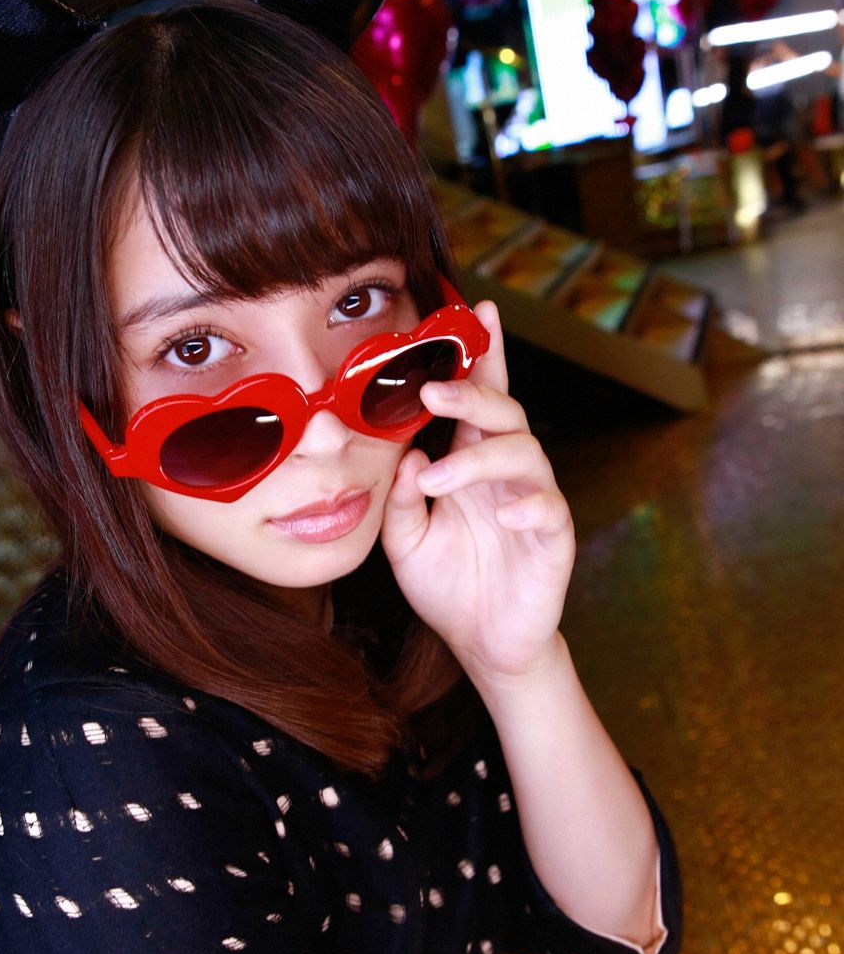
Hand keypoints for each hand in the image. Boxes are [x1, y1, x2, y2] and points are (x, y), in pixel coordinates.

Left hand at [379, 300, 575, 682]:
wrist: (484, 644)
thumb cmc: (448, 585)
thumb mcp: (405, 543)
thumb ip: (398, 501)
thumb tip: (405, 455)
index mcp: (472, 462)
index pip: (482, 397)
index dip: (486, 353)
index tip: (478, 309)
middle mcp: (506, 472)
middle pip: (504, 412)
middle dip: (472, 392)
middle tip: (431, 388)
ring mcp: (534, 501)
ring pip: (523, 453)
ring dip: (478, 458)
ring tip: (436, 479)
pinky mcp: (555, 538)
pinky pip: (549, 508)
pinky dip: (528, 504)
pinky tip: (503, 513)